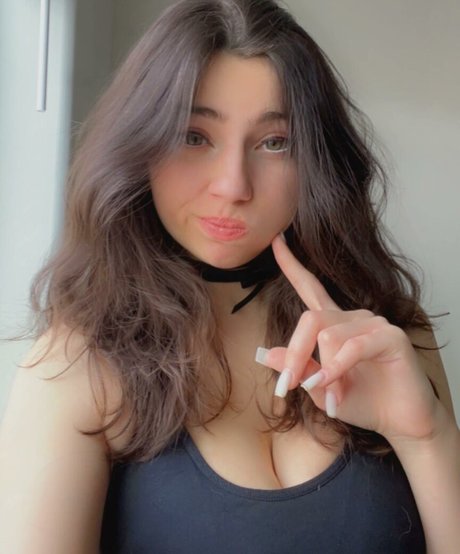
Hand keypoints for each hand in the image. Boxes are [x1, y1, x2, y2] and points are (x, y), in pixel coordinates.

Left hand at [259, 235, 441, 444]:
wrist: (398, 421)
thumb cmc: (360, 401)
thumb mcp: (318, 387)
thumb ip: (297, 368)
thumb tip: (264, 353)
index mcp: (334, 324)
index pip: (310, 287)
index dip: (291, 265)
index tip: (276, 241)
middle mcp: (352, 317)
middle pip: (311, 319)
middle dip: (295, 354)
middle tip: (287, 385)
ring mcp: (373, 323)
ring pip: (329, 336)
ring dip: (323, 372)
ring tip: (330, 396)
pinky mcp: (390, 336)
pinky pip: (352, 347)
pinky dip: (337, 370)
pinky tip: (334, 389)